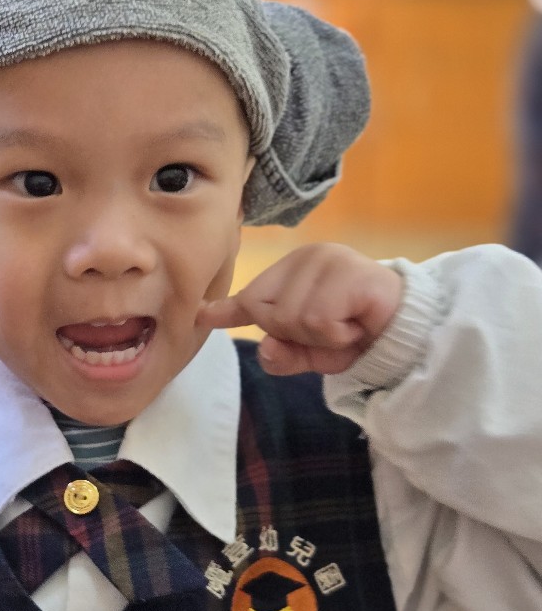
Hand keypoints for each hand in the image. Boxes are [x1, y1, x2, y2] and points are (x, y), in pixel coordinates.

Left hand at [197, 243, 403, 375]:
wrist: (410, 334)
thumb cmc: (359, 336)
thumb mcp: (313, 351)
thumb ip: (283, 353)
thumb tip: (265, 350)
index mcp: (292, 270)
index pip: (251, 295)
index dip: (228, 310)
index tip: (201, 314)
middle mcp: (307, 257)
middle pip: (264, 310)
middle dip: (294, 334)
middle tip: (332, 330)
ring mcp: (329, 260)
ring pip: (291, 318)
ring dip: (321, 337)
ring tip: (349, 327)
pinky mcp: (350, 273)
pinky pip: (319, 319)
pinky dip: (338, 334)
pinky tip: (359, 325)